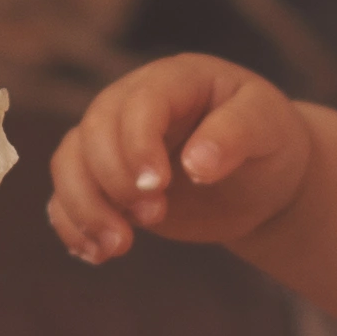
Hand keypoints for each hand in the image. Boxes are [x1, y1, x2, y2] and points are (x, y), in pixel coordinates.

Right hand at [48, 54, 318, 263]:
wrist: (263, 180)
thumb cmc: (269, 142)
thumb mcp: (267, 128)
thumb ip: (236, 135)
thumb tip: (196, 163)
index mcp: (176, 80)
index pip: (139, 103)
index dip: (137, 144)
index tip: (155, 187)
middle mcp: (134, 104)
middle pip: (93, 131)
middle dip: (113, 180)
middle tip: (153, 217)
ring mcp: (114, 142)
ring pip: (69, 162)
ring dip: (84, 207)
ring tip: (118, 247)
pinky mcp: (105, 181)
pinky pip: (67, 196)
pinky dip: (73, 225)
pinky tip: (97, 255)